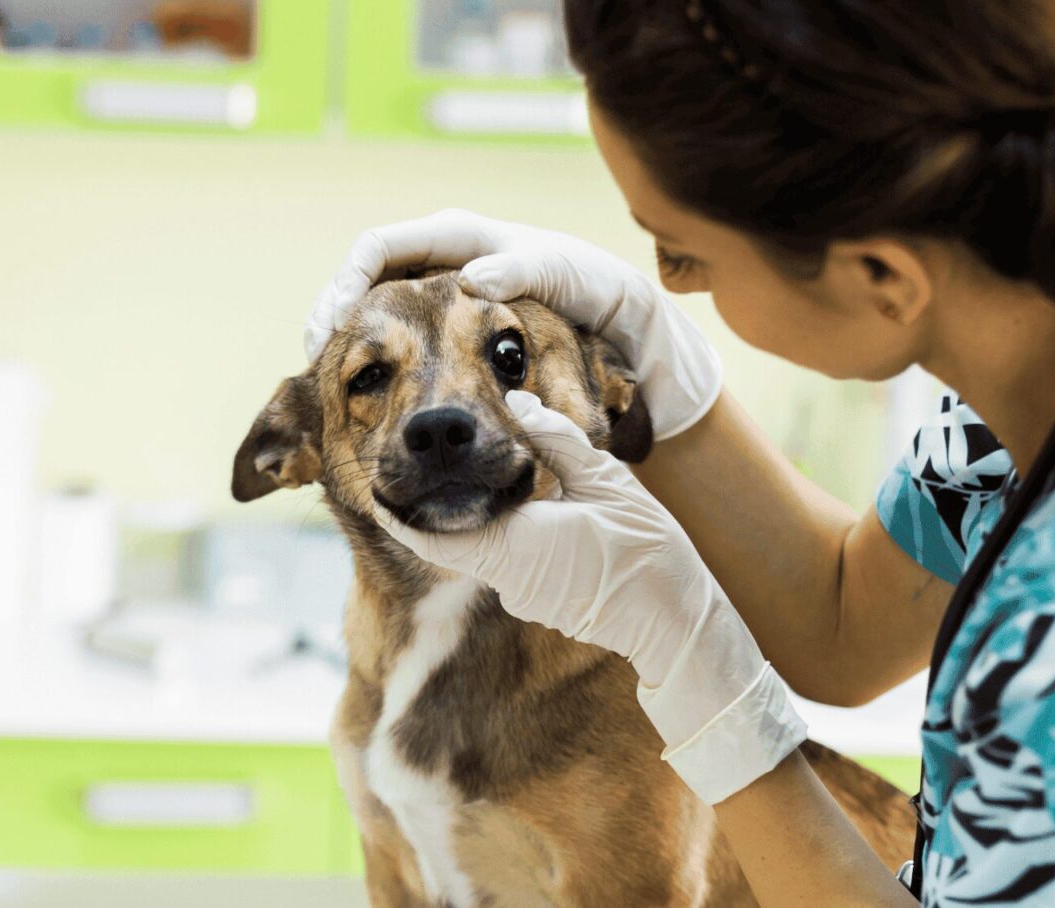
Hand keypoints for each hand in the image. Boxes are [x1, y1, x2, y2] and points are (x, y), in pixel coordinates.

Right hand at [306, 209, 722, 439]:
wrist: (620, 321)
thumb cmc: (594, 288)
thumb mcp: (564, 273)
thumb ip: (520, 270)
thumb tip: (472, 279)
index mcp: (458, 235)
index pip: (378, 246)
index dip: (347, 281)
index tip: (336, 320)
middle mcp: (439, 260)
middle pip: (361, 279)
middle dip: (330, 312)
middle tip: (314, 354)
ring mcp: (438, 294)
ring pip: (372, 310)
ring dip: (345, 338)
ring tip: (327, 374)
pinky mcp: (445, 329)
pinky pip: (396, 339)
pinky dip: (374, 360)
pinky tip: (364, 391)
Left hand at [376, 391, 804, 804]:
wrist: (676, 621)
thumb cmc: (645, 551)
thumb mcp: (604, 481)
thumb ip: (555, 440)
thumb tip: (518, 402)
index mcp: (514, 546)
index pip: (433, 536)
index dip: (399, 514)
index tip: (378, 488)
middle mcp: (507, 579)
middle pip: (457, 537)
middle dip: (447, 503)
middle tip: (436, 463)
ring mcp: (522, 597)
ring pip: (486, 548)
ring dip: (486, 517)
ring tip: (495, 475)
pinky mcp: (539, 604)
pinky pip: (510, 564)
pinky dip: (511, 535)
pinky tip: (536, 510)